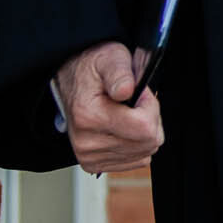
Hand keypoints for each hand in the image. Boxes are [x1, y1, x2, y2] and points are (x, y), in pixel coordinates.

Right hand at [57, 41, 164, 173]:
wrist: (72, 82)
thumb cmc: (93, 69)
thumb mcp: (110, 58)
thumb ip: (120, 73)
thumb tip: (125, 91)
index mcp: (89, 116)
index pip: (144, 128)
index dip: (151, 107)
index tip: (141, 94)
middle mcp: (86, 141)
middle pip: (148, 143)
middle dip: (150, 120)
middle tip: (136, 103)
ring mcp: (89, 156)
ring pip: (145, 153)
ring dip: (144, 133)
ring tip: (128, 114)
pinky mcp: (94, 164)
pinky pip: (136, 162)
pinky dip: (137, 145)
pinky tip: (125, 128)